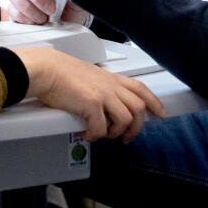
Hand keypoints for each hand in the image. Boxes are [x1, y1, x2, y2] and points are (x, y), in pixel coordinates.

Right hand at [17, 47, 166, 141]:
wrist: (46, 70)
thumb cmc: (60, 72)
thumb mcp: (88, 76)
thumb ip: (99, 87)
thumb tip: (102, 106)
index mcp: (111, 78)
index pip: (140, 89)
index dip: (154, 102)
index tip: (160, 113)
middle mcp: (111, 85)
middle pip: (139, 108)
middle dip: (136, 127)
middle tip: (126, 138)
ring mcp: (103, 94)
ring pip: (126, 119)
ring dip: (116, 133)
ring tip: (103, 135)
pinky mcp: (92, 104)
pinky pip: (102, 128)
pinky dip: (96, 136)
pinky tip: (86, 134)